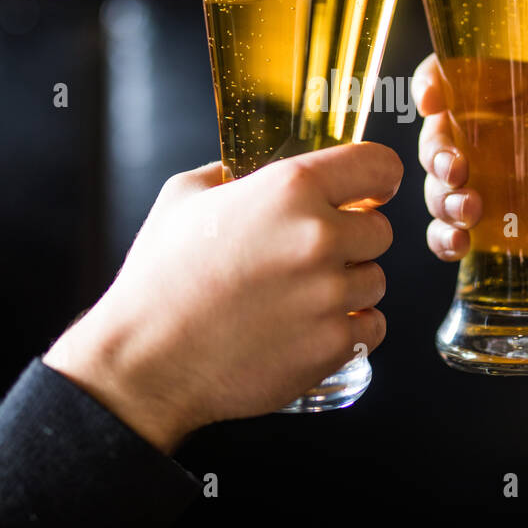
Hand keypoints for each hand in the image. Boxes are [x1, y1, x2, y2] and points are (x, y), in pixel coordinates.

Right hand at [44, 142, 401, 452]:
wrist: (147, 361)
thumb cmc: (160, 280)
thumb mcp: (184, 199)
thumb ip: (227, 174)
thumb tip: (243, 171)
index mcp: (289, 189)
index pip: (377, 166)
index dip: (378, 177)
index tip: (372, 189)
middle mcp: (318, 237)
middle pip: (381, 230)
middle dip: (353, 240)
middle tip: (312, 257)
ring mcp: (330, 295)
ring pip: (376, 281)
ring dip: (350, 287)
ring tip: (300, 298)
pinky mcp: (333, 344)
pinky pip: (373, 327)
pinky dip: (350, 329)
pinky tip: (310, 328)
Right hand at [415, 51, 527, 286]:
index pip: (465, 76)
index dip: (436, 81)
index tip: (432, 99)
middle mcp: (510, 141)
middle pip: (442, 135)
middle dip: (435, 151)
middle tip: (458, 170)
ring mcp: (508, 191)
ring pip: (444, 186)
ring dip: (440, 197)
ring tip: (468, 210)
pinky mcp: (513, 237)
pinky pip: (459, 237)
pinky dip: (444, 240)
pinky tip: (457, 246)